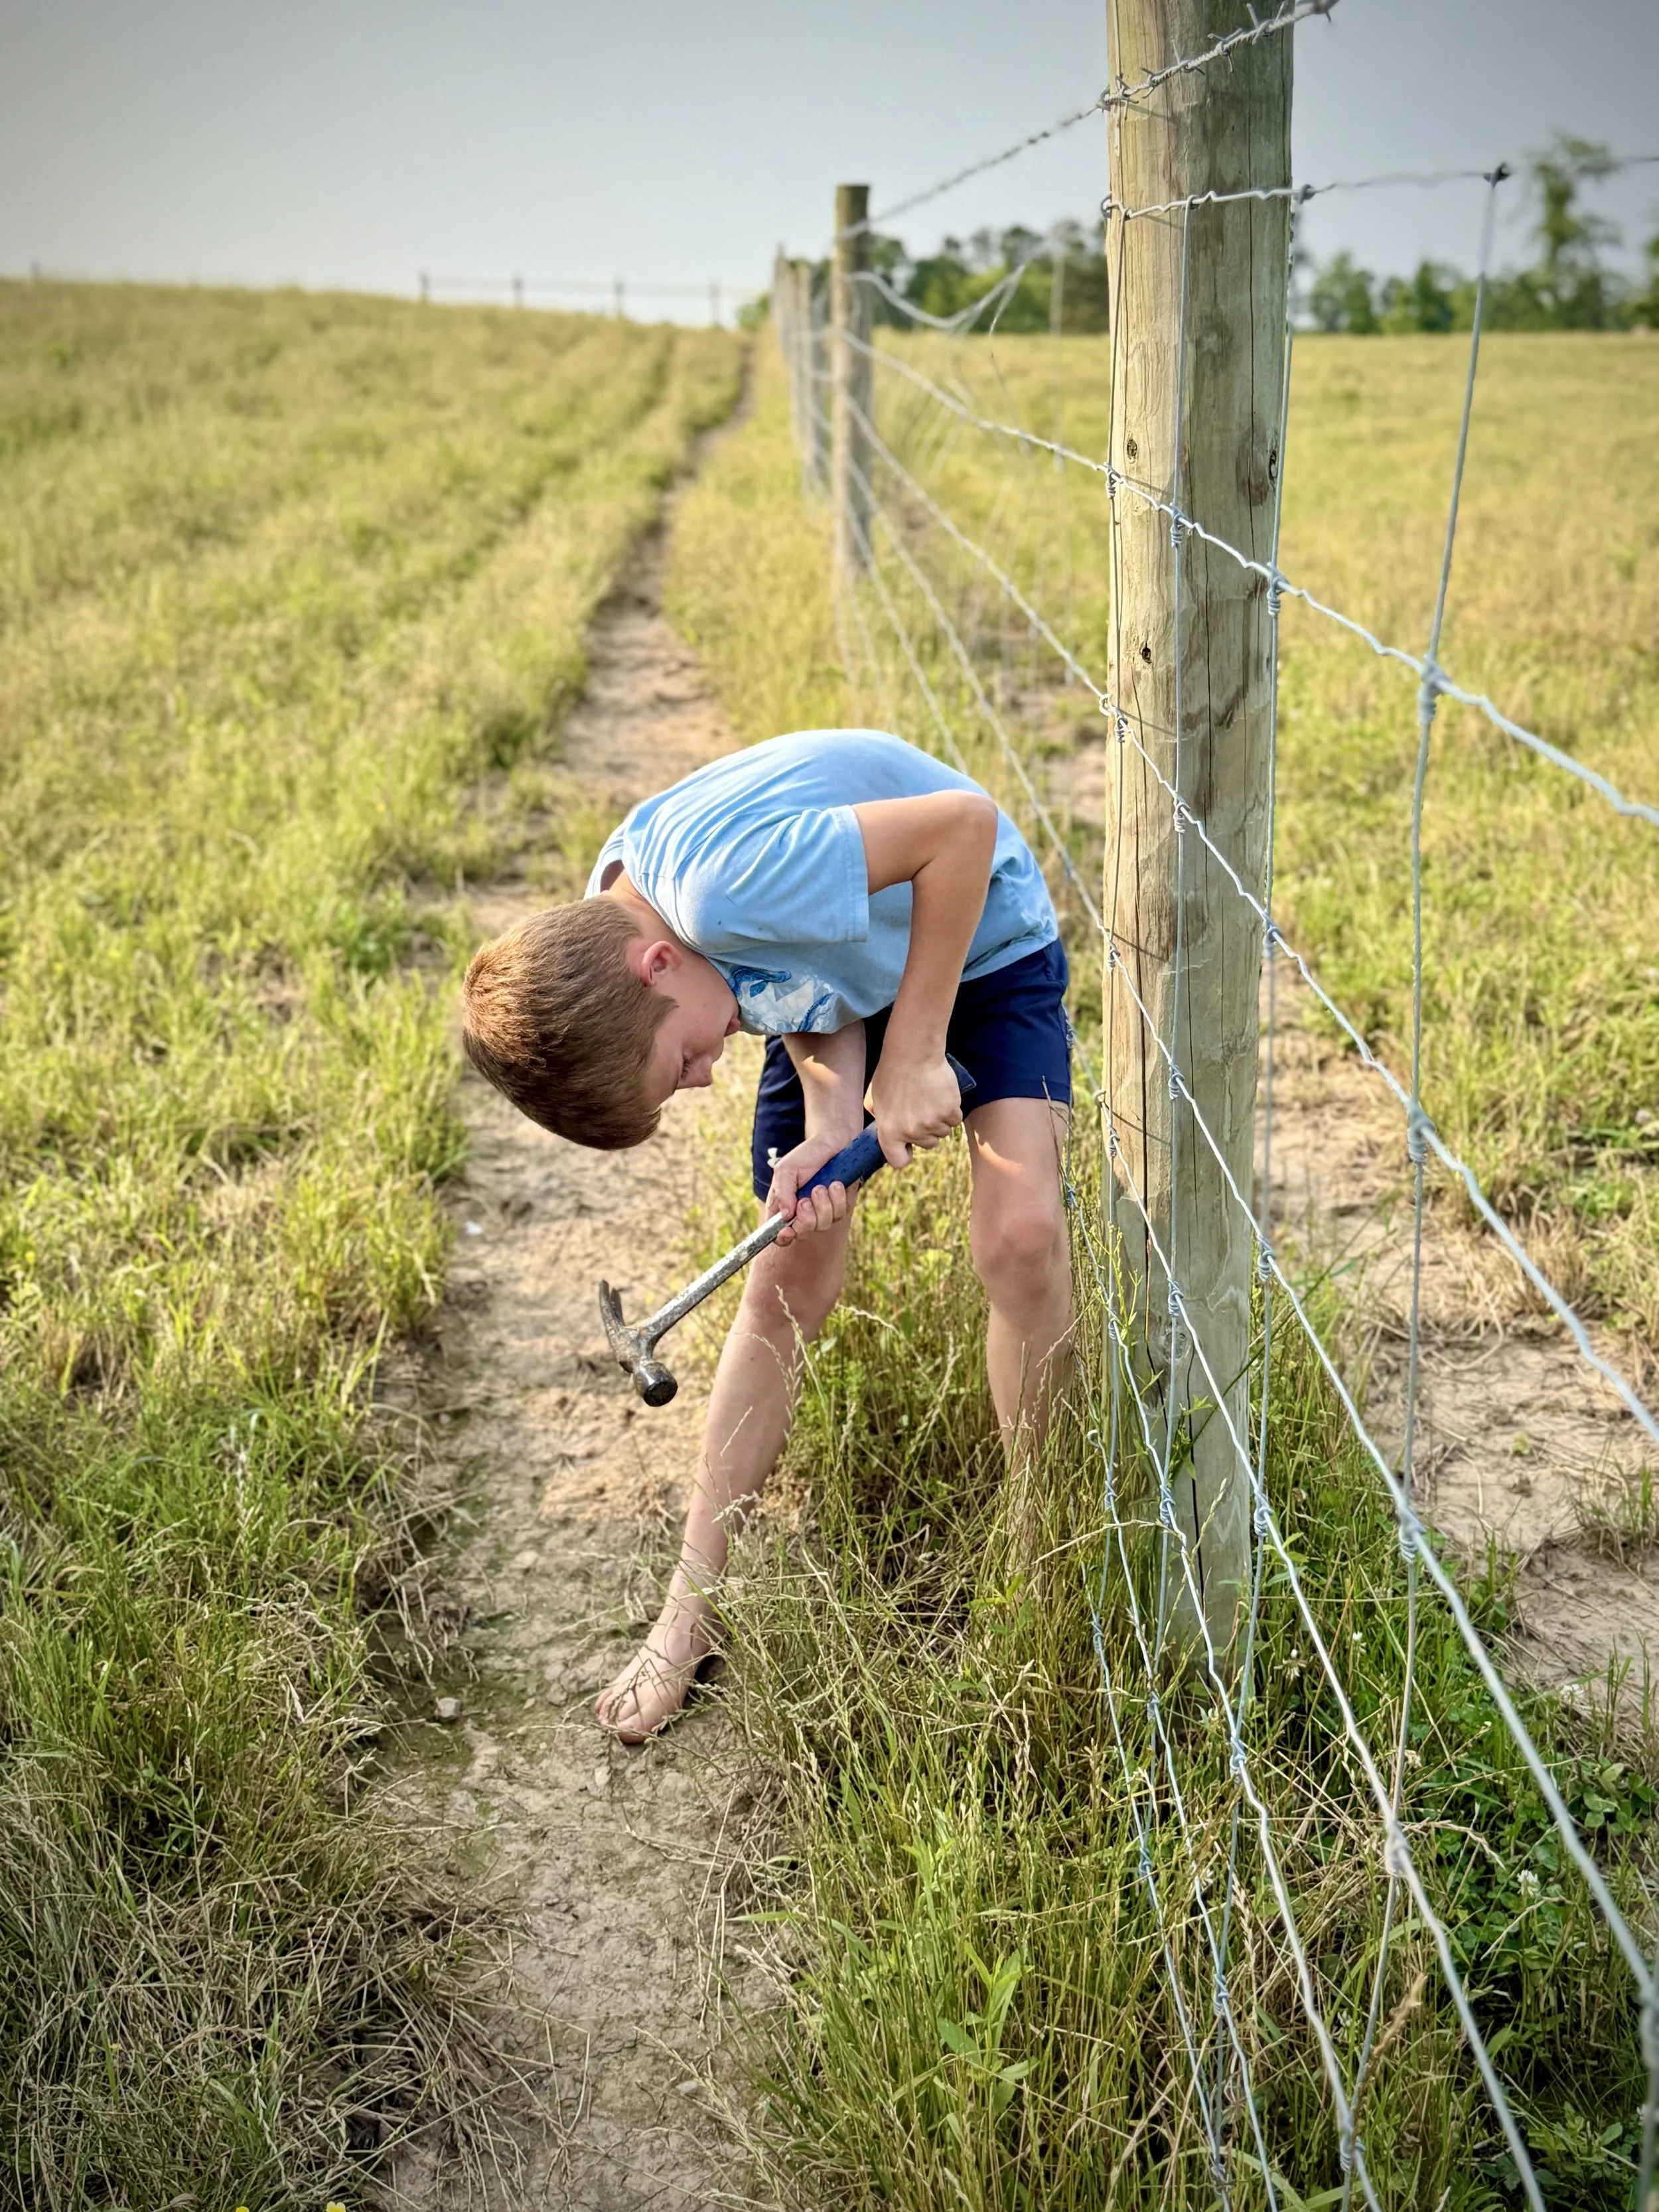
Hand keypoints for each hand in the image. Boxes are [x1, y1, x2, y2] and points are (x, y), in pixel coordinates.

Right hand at [767, 1126, 862, 1245]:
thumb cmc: (807, 1155)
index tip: (787, 1231)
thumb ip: (783, 1193)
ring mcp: (822, 1212)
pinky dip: (837, 1198)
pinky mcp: (840, 1207)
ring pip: (823, 1225)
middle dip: (806, 1219)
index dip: (782, 1238)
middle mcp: (803, 1213)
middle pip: (802, 1234)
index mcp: (784, 1207)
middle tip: (806, 1200)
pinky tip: (836, 1184)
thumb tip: (785, 1217)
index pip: (780, 1234)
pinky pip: (840, 1214)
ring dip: (823, 1205)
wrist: (833, 1143)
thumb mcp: (787, 1170)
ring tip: (822, 1186)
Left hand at [866, 1053, 962, 1169]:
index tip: (908, 1146)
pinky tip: (942, 1095)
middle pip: (927, 1144)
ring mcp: (932, 1123)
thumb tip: (885, 1128)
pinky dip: (951, 1110)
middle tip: (920, 1109)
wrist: (912, 1053)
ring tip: (930, 1099)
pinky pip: (955, 1119)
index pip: (899, 1161)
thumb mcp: (873, 1099)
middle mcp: (912, 1132)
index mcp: (889, 1132)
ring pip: (943, 1132)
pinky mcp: (950, 1111)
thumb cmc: (891, 1073)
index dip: (904, 1154)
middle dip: (926, 1131)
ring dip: (939, 1120)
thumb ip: (880, 1118)